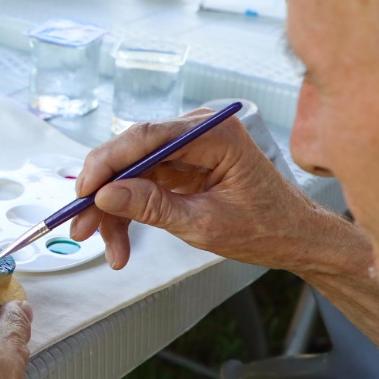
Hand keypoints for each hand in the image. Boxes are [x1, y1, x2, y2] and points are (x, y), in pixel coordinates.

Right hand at [69, 110, 346, 272]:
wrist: (297, 239)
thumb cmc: (267, 229)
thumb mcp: (205, 224)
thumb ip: (154, 207)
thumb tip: (107, 195)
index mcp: (214, 133)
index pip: (146, 137)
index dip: (107, 163)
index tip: (82, 191)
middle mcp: (199, 131)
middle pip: (133, 154)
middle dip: (104, 193)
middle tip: (80, 225)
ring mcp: (189, 148)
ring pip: (133, 173)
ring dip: (114, 210)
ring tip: (107, 247)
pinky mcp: (183, 166)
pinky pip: (144, 184)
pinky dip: (130, 212)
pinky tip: (121, 241)